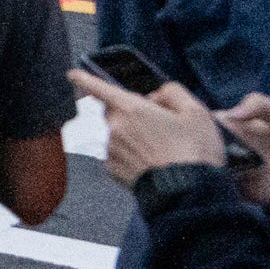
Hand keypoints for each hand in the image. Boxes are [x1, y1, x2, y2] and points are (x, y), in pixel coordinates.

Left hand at [76, 67, 227, 187]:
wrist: (188, 193)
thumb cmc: (194, 152)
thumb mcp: (195, 112)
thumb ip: (173, 93)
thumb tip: (156, 96)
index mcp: (132, 109)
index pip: (100, 88)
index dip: (85, 79)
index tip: (74, 75)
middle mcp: (115, 128)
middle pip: (114, 112)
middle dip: (131, 114)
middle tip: (160, 127)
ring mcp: (111, 150)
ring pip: (117, 134)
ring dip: (132, 136)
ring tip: (162, 150)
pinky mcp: (112, 171)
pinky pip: (118, 154)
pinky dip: (131, 155)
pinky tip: (152, 163)